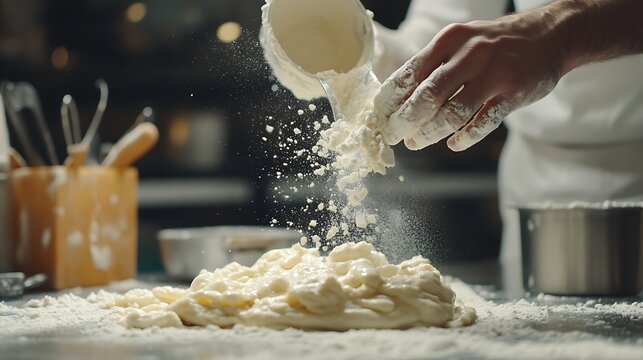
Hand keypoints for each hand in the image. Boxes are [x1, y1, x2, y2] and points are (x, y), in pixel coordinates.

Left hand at [374, 8, 563, 151]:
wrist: (549, 35)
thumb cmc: (494, 43)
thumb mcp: (461, 41)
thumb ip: (433, 65)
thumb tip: (398, 98)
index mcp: (450, 39)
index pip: (411, 72)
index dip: (390, 99)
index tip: (378, 116)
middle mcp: (470, 55)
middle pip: (427, 96)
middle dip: (404, 121)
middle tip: (392, 135)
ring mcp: (494, 75)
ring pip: (452, 114)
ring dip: (429, 133)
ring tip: (416, 142)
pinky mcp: (514, 94)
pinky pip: (482, 123)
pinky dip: (464, 138)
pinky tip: (453, 144)